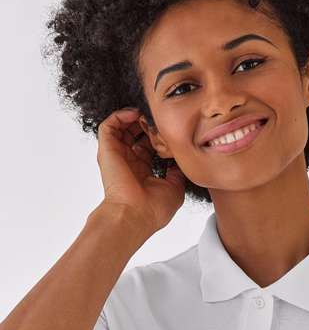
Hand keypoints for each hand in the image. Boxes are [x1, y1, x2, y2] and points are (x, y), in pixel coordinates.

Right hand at [95, 107, 186, 235]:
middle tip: (160, 120)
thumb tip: (180, 161)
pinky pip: (108, 125)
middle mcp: (129, 162)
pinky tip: (135, 114)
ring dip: (134, 117)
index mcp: (143, 171)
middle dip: (148, 124)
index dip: (159, 136)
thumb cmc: (154, 209)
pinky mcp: (107, 150)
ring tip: (147, 114)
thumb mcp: (175, 188)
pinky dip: (120, 116)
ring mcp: (117, 156)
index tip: (171, 131)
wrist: (135, 215)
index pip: (148, 147)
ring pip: (121, 127)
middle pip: (135, 135)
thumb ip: (177, 172)